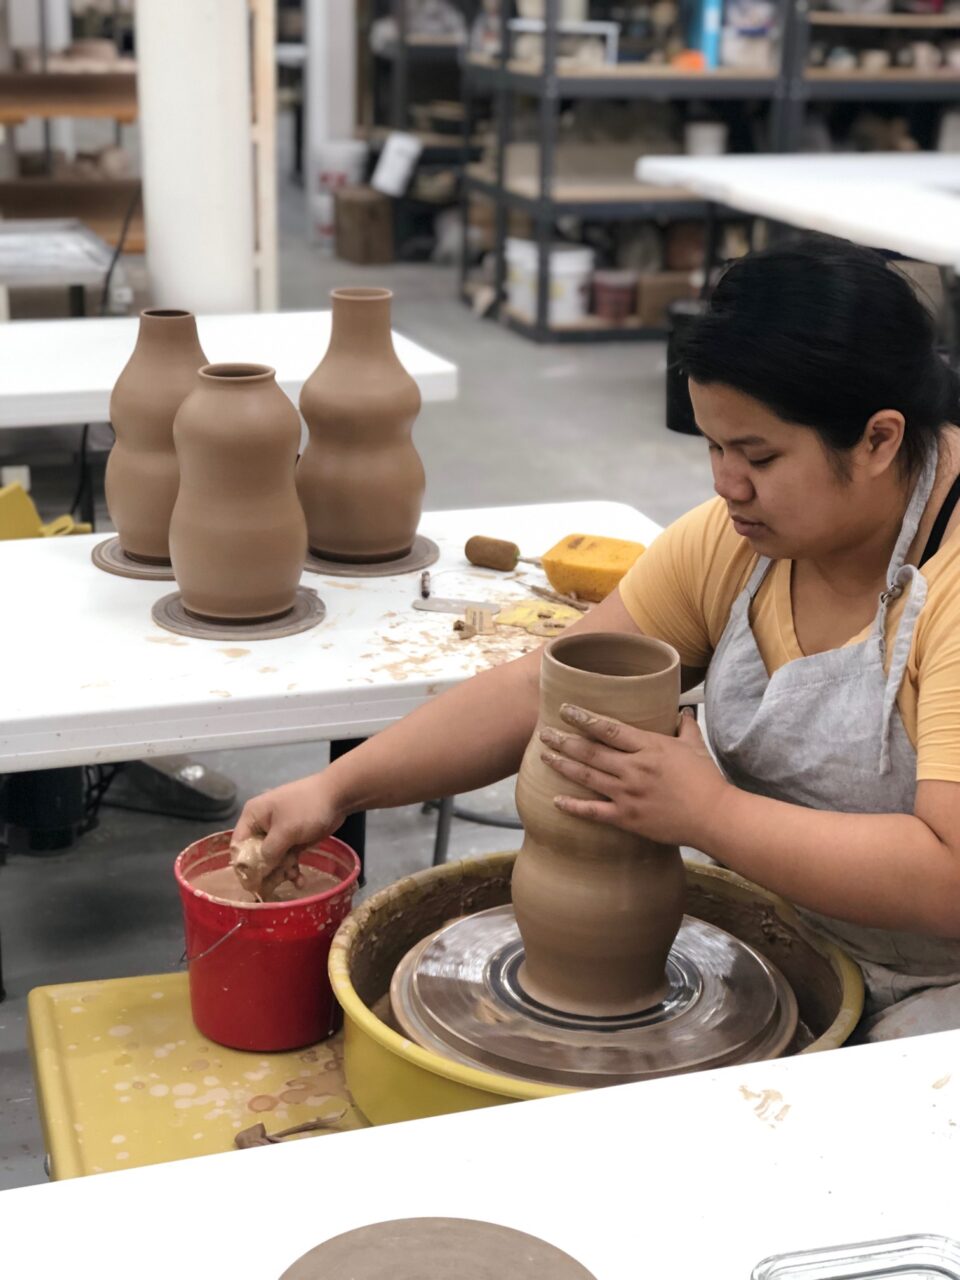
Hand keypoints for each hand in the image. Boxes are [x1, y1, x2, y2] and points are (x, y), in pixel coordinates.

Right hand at [232, 774, 347, 880]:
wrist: (337, 796)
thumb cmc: (306, 809)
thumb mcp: (285, 831)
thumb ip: (269, 852)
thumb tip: (259, 871)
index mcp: (253, 816)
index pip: (238, 845)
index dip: (243, 865)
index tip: (252, 882)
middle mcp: (262, 825)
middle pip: (255, 855)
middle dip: (265, 871)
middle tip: (276, 884)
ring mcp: (279, 833)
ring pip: (273, 860)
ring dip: (281, 872)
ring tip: (293, 877)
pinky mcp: (294, 839)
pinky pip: (287, 858)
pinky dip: (292, 869)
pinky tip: (300, 880)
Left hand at [538, 704, 731, 847]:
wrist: (714, 817)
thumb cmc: (707, 780)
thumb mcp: (695, 747)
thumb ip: (685, 727)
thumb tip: (684, 711)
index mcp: (648, 747)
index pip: (609, 728)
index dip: (584, 718)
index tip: (564, 709)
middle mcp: (633, 768)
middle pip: (590, 751)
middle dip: (564, 740)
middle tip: (543, 732)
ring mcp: (628, 794)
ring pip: (587, 776)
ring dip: (563, 765)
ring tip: (544, 756)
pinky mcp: (627, 818)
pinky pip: (594, 812)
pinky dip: (573, 807)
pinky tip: (556, 801)